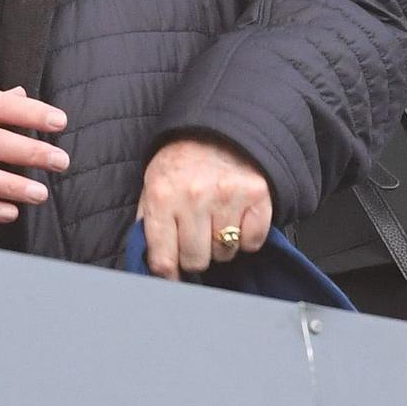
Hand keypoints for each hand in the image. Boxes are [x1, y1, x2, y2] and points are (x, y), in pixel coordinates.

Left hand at [137, 136, 272, 279]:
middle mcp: (194, 196)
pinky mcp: (257, 196)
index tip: (171, 274)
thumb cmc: (180, 165)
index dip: (167, 272)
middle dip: (194, 255)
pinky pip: (252, 242)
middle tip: (194, 236)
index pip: (163, 258)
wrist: (215, 131)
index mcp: (161, 196)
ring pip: (225, 253)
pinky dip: (246, 236)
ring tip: (214, 221)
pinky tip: (236, 217)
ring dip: (220, 244)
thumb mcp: (151, 188)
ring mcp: (227, 196)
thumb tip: (153, 266)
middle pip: (196, 260)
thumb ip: (149, 224)